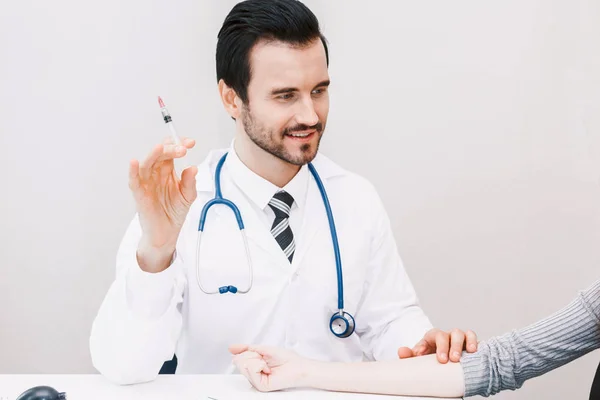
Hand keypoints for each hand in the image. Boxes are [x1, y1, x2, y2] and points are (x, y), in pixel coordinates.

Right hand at [129, 136, 196, 271]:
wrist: (167, 232)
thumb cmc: (174, 212)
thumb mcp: (188, 196)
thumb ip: (190, 182)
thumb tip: (193, 168)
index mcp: (168, 171)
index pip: (172, 152)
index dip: (179, 145)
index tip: (190, 143)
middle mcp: (156, 173)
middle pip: (160, 155)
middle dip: (170, 149)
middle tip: (182, 149)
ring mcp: (147, 182)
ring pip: (147, 164)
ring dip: (153, 155)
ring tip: (161, 148)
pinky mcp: (139, 194)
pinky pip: (134, 181)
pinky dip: (132, 171)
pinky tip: (134, 162)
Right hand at [229, 344, 309, 391]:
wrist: (299, 367)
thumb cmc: (287, 359)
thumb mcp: (263, 349)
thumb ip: (247, 348)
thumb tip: (232, 348)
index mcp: (254, 366)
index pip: (238, 358)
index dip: (247, 350)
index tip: (258, 352)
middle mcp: (254, 374)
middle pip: (239, 361)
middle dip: (251, 354)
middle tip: (263, 358)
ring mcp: (256, 381)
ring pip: (244, 365)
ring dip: (257, 359)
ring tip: (267, 364)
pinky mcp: (260, 386)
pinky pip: (251, 370)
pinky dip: (260, 365)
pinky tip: (268, 369)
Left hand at [397, 328, 477, 362]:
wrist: (440, 360)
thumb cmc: (429, 356)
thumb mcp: (419, 355)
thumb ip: (410, 354)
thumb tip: (401, 352)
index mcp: (433, 336)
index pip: (436, 336)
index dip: (440, 347)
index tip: (441, 360)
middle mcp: (447, 334)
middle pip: (450, 334)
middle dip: (451, 346)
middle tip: (451, 359)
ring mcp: (458, 337)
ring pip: (463, 334)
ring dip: (464, 344)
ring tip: (465, 356)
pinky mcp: (468, 342)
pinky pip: (473, 337)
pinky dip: (474, 342)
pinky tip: (474, 351)